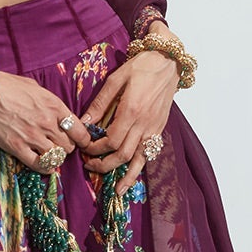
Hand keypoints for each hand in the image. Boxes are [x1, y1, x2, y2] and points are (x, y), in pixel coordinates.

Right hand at [0, 68, 92, 168]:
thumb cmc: (6, 85)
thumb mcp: (35, 87)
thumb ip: (49, 102)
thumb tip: (56, 112)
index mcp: (54, 106)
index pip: (79, 130)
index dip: (82, 139)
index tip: (80, 141)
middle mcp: (47, 123)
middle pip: (69, 146)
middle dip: (68, 147)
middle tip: (60, 145)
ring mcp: (32, 137)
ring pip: (57, 157)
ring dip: (56, 157)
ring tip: (51, 153)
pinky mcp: (17, 148)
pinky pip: (39, 165)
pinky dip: (45, 168)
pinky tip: (45, 166)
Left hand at [79, 39, 179, 197]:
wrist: (168, 61)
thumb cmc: (140, 67)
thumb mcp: (115, 80)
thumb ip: (99, 103)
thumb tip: (83, 122)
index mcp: (131, 111)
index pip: (109, 140)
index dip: (94, 149)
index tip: (84, 149)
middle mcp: (144, 124)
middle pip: (122, 154)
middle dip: (104, 165)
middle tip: (89, 166)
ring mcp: (154, 128)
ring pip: (138, 159)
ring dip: (126, 176)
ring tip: (116, 190)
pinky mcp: (160, 129)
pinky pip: (150, 153)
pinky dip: (141, 167)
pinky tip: (133, 177)